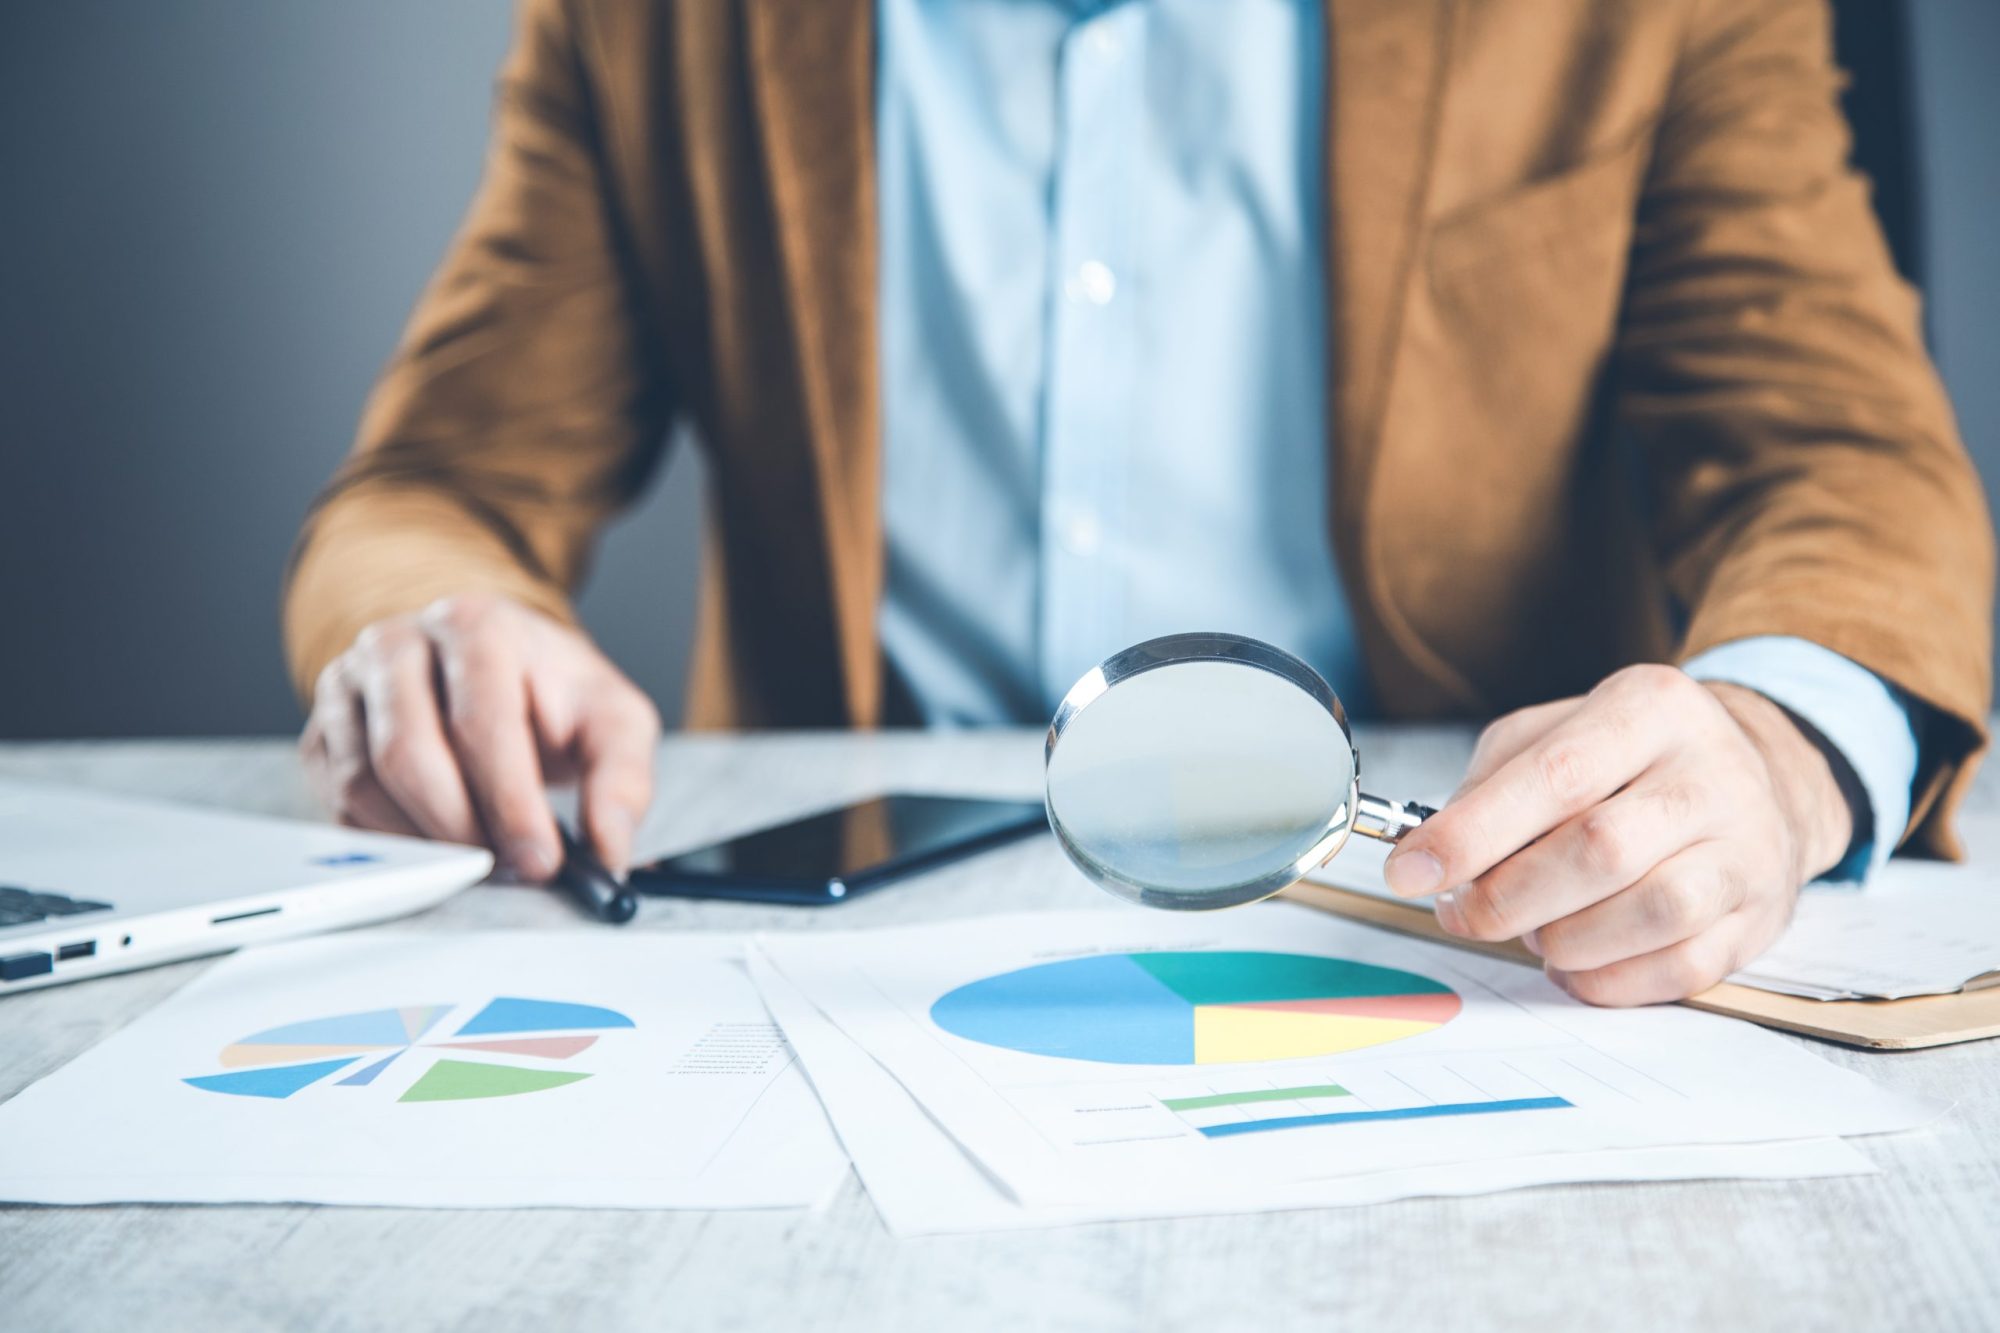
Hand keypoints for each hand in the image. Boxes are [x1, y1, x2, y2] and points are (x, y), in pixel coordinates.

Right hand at [300, 593, 659, 879]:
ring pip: (362, 785)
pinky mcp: (322, 735)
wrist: (498, 672)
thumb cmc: (552, 695)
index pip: (481, 721)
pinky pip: (338, 807)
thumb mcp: (611, 721)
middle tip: (507, 870)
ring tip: (480, 858)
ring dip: (425, 842)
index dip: (510, 801)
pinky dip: (391, 844)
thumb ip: (621, 780)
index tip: (541, 861)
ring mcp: (346, 687)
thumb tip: (608, 850)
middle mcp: (398, 643)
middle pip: (407, 754)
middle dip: (462, 829)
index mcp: (475, 625)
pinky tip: (439, 847)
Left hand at [1381, 665, 1852, 1005]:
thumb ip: (1490, 784)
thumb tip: (1433, 852)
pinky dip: (1609, 981)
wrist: (1754, 778)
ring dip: (1565, 940)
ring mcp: (1747, 847)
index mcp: (1649, 708)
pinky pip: (1682, 968)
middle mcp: (1709, 772)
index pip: (1555, 775)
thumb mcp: (1556, 733)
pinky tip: (1575, 964)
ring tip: (1533, 931)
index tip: (1413, 870)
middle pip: (1601, 849)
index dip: (1473, 832)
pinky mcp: (1761, 915)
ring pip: (1651, 912)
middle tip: (1464, 913)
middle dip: (1509, 897)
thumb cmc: (1632, 760)